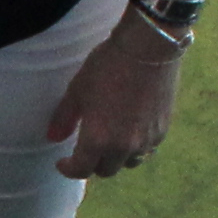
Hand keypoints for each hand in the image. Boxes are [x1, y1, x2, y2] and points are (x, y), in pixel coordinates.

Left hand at [45, 20, 184, 182]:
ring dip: (117, 158)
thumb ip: (64, 118)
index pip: (81, 170)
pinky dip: (137, 146)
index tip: (63, 162)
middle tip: (85, 150)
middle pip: (106, 170)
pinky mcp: (163, 129)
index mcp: (98, 140)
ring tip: (110, 143)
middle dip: (93, 164)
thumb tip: (53, 137)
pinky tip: (130, 131)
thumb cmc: (108, 66)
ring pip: (129, 162)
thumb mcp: (78, 90)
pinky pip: (147, 149)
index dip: (69, 169)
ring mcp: (146, 140)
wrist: (148, 47)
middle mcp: (124, 147)